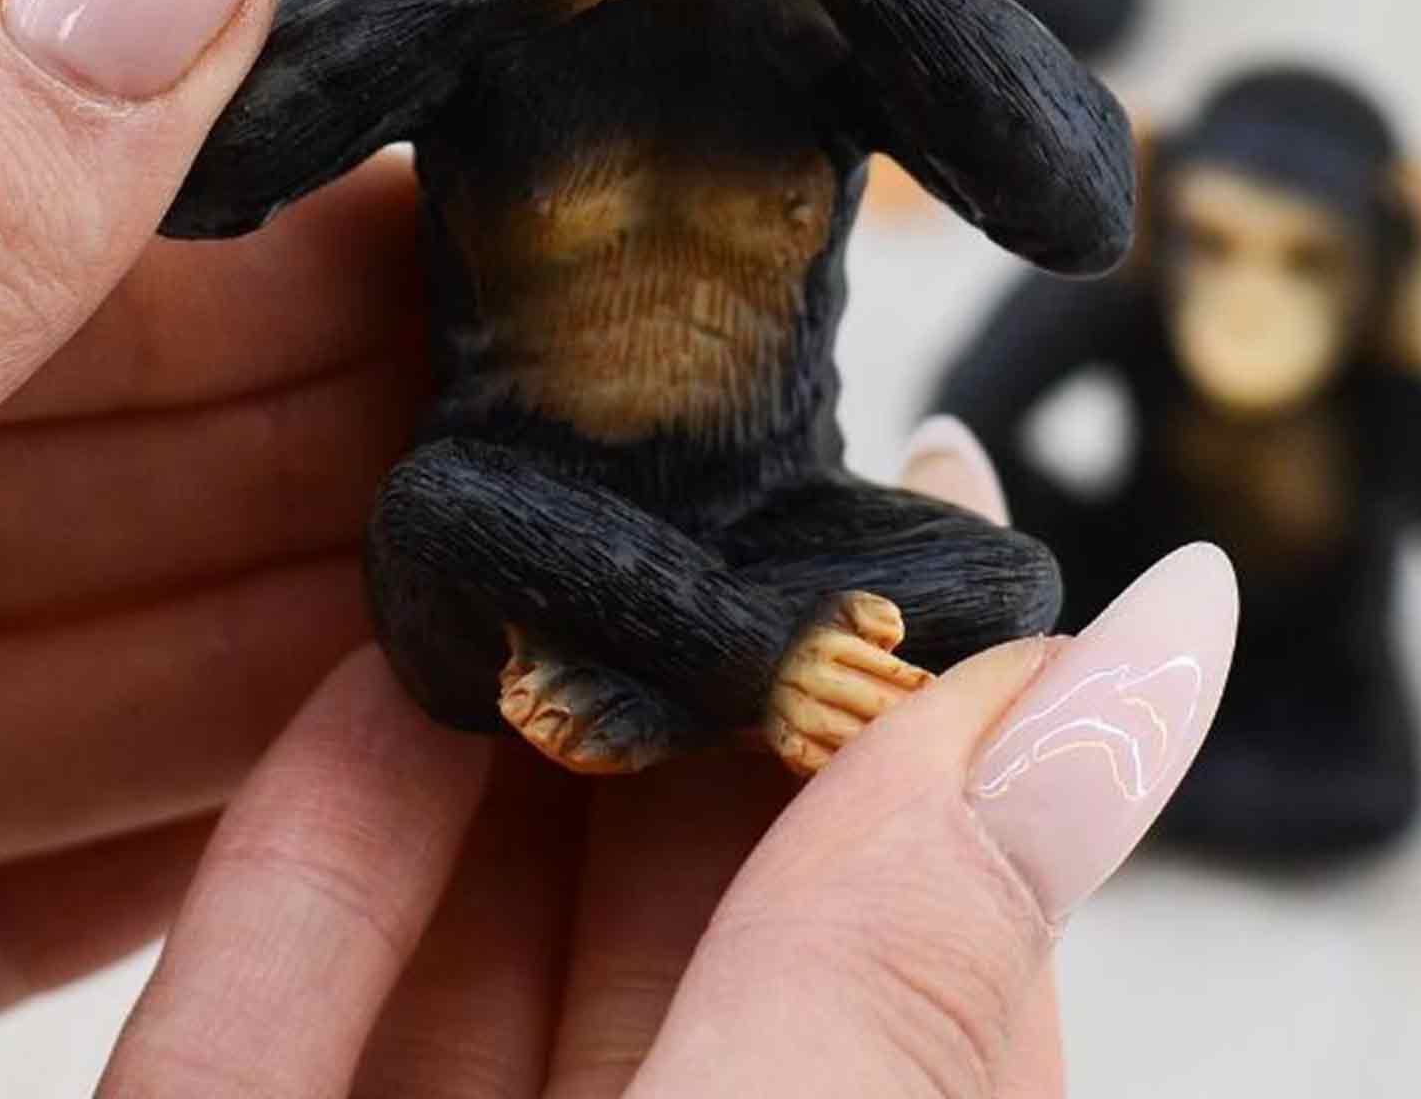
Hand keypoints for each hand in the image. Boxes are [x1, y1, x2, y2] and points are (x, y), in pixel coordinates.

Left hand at [0, 0, 430, 1094]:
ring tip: (518, 578)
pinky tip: (352, 778)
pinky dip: (175, 826)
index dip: (306, 186)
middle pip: (90, 454)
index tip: (513, 181)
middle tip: (582, 389)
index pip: (56, 227)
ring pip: (67, 662)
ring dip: (295, 633)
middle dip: (342, 421)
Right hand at [98, 435, 1237, 1098]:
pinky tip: (336, 671)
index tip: (873, 463)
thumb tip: (1160, 652)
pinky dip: (290, 848)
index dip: (891, 673)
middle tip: (650, 420)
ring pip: (463, 913)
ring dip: (464, 709)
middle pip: (667, 881)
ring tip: (499, 477)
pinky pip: (260, 999)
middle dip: (651, 654)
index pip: (913, 906)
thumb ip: (925, 965)